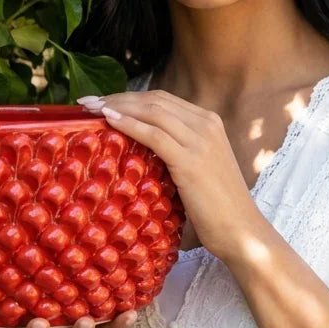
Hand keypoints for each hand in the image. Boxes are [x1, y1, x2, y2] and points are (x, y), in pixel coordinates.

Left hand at [77, 90, 269, 262]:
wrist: (241, 230)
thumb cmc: (216, 206)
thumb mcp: (197, 168)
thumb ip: (176, 151)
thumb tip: (139, 149)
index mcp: (209, 122)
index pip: (162, 99)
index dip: (129, 97)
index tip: (101, 101)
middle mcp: (206, 124)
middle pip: (155, 100)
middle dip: (118, 97)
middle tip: (87, 103)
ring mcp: (201, 140)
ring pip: (152, 112)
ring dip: (117, 107)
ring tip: (90, 110)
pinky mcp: (191, 161)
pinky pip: (154, 135)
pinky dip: (129, 124)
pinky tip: (109, 121)